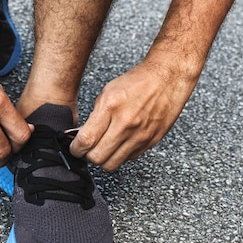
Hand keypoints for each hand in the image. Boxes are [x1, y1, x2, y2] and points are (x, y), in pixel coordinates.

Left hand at [70, 60, 197, 170]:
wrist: (167, 78)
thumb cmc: (136, 82)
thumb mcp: (106, 93)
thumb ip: (94, 117)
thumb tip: (81, 137)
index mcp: (110, 108)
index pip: (86, 140)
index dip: (75, 149)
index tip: (74, 148)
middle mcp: (126, 124)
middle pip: (97, 158)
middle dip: (87, 156)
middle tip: (87, 149)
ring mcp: (140, 135)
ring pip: (113, 164)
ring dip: (103, 159)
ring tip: (103, 148)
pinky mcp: (151, 141)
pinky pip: (128, 159)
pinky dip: (120, 154)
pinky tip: (119, 143)